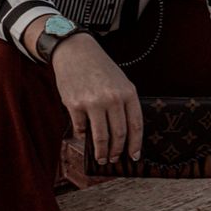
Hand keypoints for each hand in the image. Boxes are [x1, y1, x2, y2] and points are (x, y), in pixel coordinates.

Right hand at [51, 34, 142, 163]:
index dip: (135, 144)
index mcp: (128, 92)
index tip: (133, 157)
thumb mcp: (119, 82)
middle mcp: (112, 98)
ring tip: (101, 158)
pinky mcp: (74, 104)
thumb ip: (123, 105)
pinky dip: (82, 135)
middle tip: (114, 160)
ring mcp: (93, 102)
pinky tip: (84, 135)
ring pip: (101, 136)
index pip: (135, 125)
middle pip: (119, 134)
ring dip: (102, 152)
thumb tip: (123, 136)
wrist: (75, 51)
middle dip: (117, 151)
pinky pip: (81, 128)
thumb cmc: (99, 68)